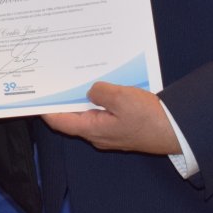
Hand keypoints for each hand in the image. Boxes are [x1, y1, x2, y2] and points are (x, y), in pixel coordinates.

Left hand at [42, 82, 180, 154]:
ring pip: (89, 113)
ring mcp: (110, 132)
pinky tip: (103, 85)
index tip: (37, 95)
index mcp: (93, 130)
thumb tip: (91, 90)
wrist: (175, 132)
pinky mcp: (122, 127)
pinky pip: (104, 112)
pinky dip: (100, 99)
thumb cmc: (149, 119)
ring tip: (78, 77)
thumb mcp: (121, 98)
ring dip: (84, 97)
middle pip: (73, 117)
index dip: (47, 109)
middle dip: (65, 99)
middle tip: (57, 80)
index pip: (60, 122)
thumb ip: (100, 92)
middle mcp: (98, 134)